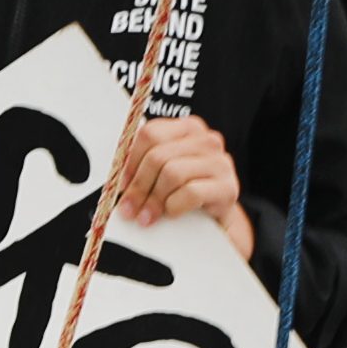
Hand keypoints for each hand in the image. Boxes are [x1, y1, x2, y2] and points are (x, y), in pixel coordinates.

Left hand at [113, 114, 258, 263]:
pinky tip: (172, 213)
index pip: (150, 134)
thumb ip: (143, 167)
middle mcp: (206, 140)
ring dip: (154, 200)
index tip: (122, 184)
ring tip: (147, 217)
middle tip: (129, 209)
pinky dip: (175, 206)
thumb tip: (118, 180)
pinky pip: (191, 193)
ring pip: (173, 174)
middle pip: (158, 156)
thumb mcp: (162, 174)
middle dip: (139, 186)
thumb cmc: (184, 193)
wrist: (215, 219)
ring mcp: (220, 162)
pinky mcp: (228, 187)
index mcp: (187, 128)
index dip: (130, 161)